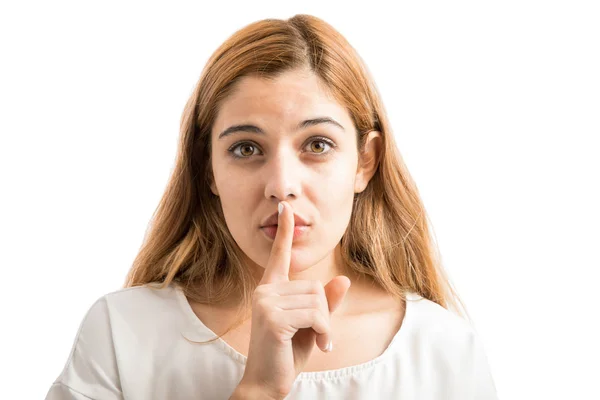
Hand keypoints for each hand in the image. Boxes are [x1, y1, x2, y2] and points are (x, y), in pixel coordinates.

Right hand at [238, 201, 350, 398]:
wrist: (267, 384)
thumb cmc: (287, 353)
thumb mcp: (312, 325)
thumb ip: (325, 302)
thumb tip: (343, 279)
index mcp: (271, 289)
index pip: (279, 256)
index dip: (285, 232)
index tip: (286, 208)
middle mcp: (264, 291)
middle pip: (315, 286)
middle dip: (324, 313)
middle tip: (317, 335)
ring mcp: (266, 303)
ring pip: (318, 301)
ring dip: (325, 324)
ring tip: (317, 341)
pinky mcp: (273, 318)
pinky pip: (316, 315)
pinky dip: (324, 332)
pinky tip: (319, 346)